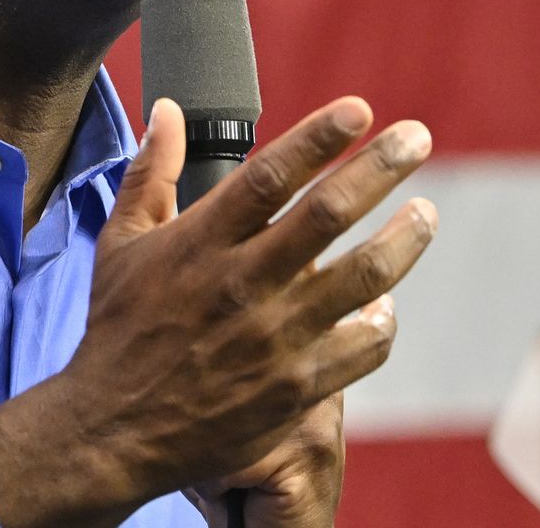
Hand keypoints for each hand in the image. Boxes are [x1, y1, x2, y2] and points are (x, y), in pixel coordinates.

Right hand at [0, 96, 438, 527]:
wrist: (114, 427)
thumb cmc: (118, 327)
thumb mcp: (121, 243)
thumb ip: (149, 173)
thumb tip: (167, 111)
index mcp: (199, 242)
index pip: (269, 175)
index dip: (318, 138)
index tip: (359, 110)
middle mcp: (240, 284)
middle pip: (328, 213)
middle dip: (381, 168)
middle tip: (417, 138)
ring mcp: (274, 337)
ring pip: (363, 276)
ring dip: (404, 238)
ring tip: (425, 213)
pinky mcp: (297, 387)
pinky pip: (364, 345)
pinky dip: (383, 320)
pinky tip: (384, 304)